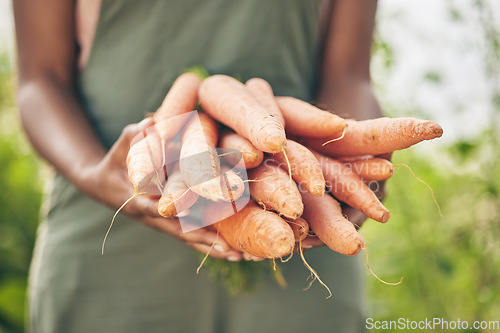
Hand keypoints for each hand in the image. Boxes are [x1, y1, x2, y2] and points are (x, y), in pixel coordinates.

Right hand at [78, 119, 242, 260]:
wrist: (104, 184)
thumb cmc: (115, 162)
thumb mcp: (121, 146)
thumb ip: (135, 136)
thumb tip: (151, 123)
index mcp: (139, 200)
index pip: (157, 209)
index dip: (175, 213)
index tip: (192, 216)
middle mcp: (154, 217)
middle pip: (181, 232)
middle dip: (206, 241)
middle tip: (232, 251)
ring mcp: (164, 222)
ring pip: (191, 239)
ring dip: (215, 249)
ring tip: (243, 258)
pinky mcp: (173, 222)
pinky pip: (194, 235)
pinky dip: (213, 244)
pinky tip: (237, 253)